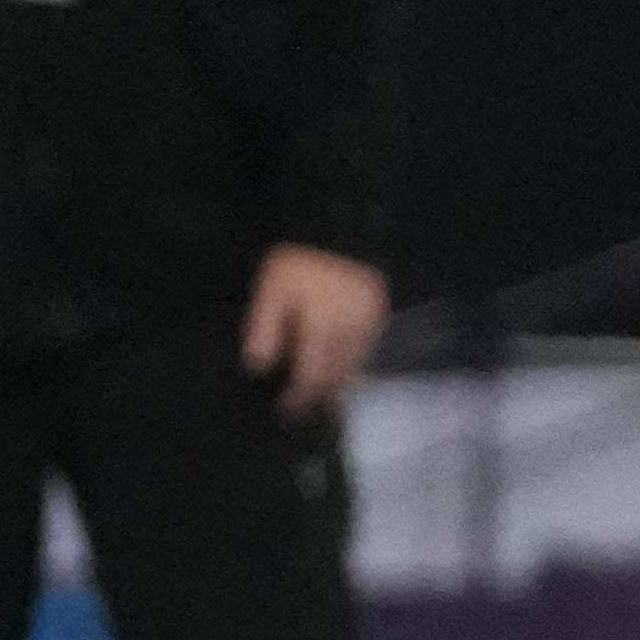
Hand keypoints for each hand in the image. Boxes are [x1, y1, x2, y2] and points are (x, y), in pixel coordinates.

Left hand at [239, 244, 386, 422]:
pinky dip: (350, 365)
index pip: (313, 375)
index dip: (299, 398)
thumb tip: (257, 369)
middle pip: (338, 377)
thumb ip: (264, 328)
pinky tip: (336, 370)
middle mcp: (355, 329)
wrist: (340, 227)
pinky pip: (365, 351)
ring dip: (337, 384)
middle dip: (319, 396)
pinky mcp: (381, 316)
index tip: (285, 413)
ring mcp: (373, 323)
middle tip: (300, 413)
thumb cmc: (297, 260)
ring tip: (318, 399)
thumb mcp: (271, 288)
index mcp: (325, 324)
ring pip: (355, 367)